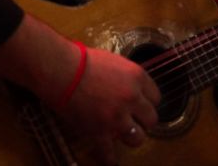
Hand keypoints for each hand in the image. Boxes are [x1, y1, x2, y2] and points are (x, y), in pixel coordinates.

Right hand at [55, 45, 160, 165]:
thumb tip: (130, 87)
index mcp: (137, 77)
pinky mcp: (100, 131)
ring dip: (131, 137)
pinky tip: (110, 160)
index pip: (156, 97)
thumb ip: (127, 78)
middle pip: (151, 119)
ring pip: (138, 138)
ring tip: (123, 135)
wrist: (62, 70)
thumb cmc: (83, 61)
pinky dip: (109, 158)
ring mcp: (117, 117)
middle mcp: (132, 98)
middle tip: (134, 120)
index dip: (147, 103)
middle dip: (143, 121)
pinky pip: (110, 153)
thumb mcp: (114, 62)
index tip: (141, 106)